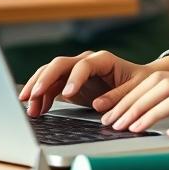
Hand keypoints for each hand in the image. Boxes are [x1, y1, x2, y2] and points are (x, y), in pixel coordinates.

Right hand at [19, 51, 168, 117]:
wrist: (139, 82)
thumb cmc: (140, 84)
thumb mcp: (136, 90)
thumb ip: (118, 97)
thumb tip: (98, 105)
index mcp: (102, 59)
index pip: (83, 65)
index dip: (74, 78)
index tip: (67, 94)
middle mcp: (85, 61)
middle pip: (59, 65)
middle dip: (44, 80)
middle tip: (33, 96)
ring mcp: (74, 71)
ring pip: (50, 74)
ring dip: (37, 89)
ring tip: (29, 108)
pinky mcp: (69, 82)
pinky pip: (51, 87)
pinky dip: (42, 97)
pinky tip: (37, 110)